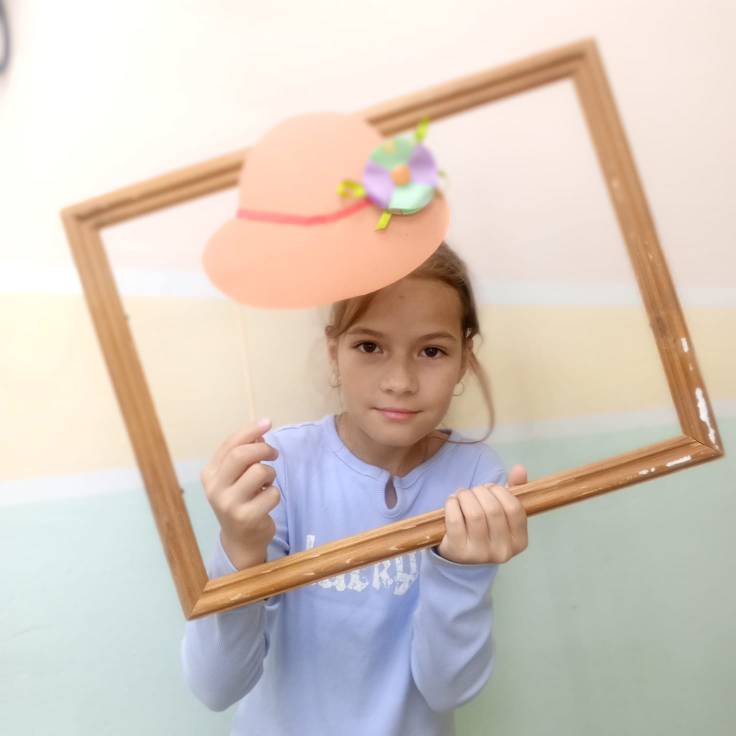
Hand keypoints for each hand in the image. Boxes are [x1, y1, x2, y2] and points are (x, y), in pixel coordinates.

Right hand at [200, 418, 281, 569]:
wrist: (240, 539)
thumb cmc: (240, 500)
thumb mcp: (235, 476)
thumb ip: (244, 454)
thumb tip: (261, 432)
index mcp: (209, 474)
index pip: (230, 444)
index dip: (250, 431)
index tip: (267, 423)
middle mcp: (215, 489)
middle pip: (242, 455)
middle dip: (263, 448)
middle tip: (274, 453)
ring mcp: (229, 504)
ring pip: (260, 472)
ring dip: (271, 474)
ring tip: (267, 484)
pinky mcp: (247, 518)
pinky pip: (273, 493)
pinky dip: (275, 494)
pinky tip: (266, 502)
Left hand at [436, 464, 528, 564]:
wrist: (460, 555)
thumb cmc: (485, 528)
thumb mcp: (502, 513)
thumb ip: (513, 490)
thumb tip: (520, 469)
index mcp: (519, 541)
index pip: (514, 509)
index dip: (501, 491)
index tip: (490, 488)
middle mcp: (502, 551)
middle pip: (493, 509)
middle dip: (481, 492)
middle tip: (474, 490)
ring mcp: (480, 554)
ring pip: (475, 514)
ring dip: (466, 496)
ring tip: (462, 495)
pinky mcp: (458, 551)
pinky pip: (455, 520)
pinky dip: (452, 504)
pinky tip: (452, 502)